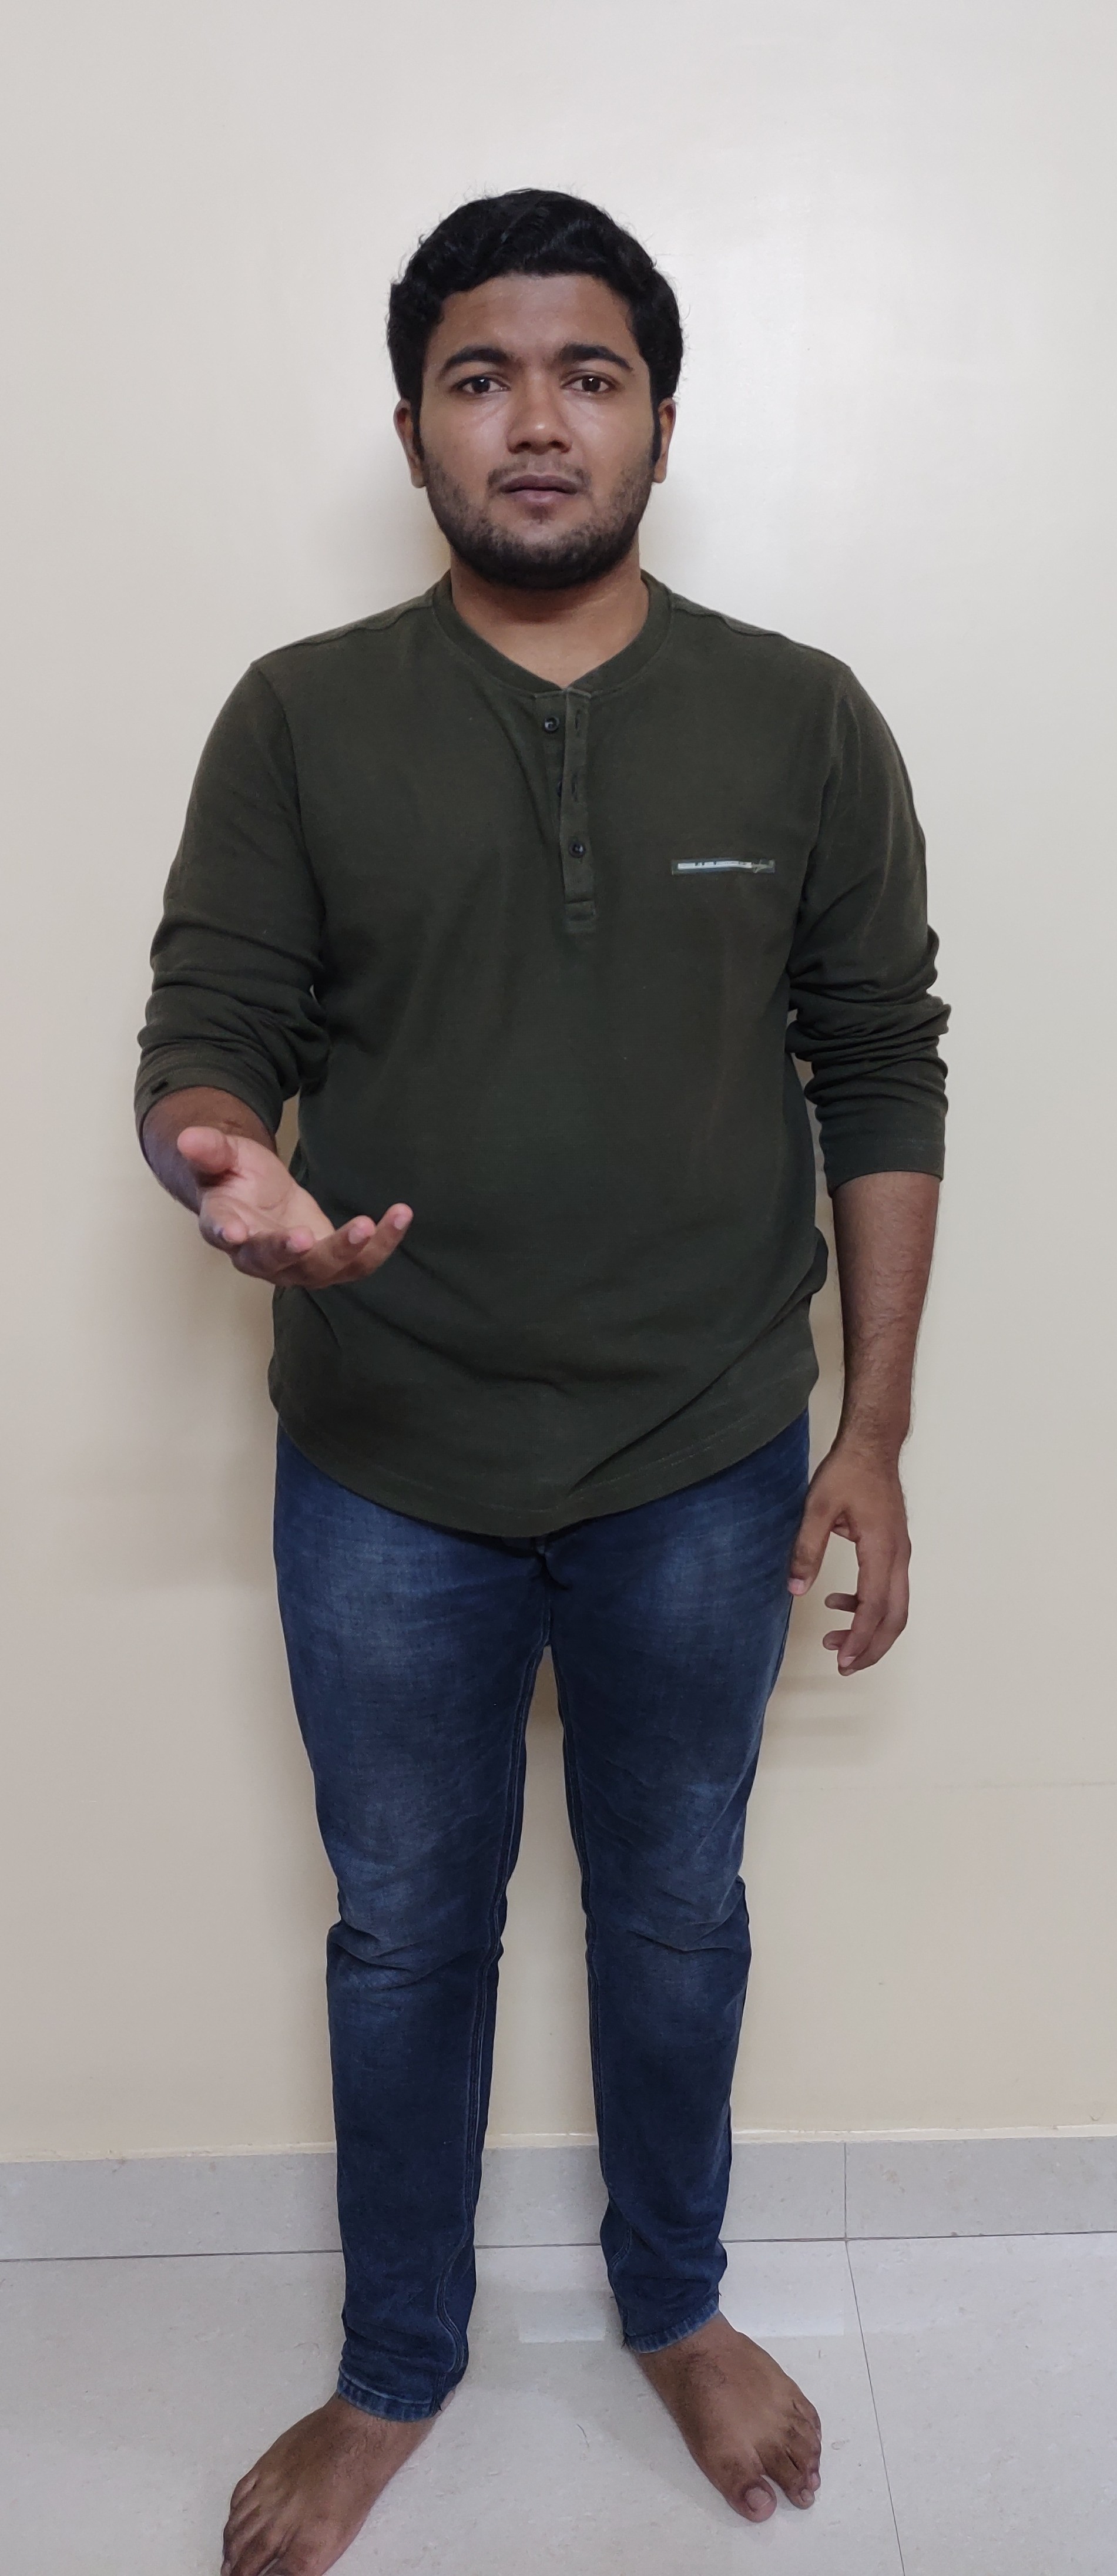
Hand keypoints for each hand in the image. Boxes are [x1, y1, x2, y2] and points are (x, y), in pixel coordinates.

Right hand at [176, 1126, 411, 1287]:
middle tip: (308, 1235)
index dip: (229, 1234)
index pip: (224, 1234)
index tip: (235, 1233)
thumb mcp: (221, 1155)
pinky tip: (401, 1215)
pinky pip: (359, 1261)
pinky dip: (382, 1243)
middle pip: (278, 1265)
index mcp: (225, 1228)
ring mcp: (297, 1265)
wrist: (253, 1194)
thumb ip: (209, 1150)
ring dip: (349, 1251)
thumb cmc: (233, 1176)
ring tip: (371, 1223)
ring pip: (325, 1270)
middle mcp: (260, 1258)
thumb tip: (188, 1137)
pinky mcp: (327, 1260)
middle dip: (295, 1252)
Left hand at [787, 1440, 910, 1673]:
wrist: (873, 1446)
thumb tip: (796, 1590)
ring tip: (837, 1642)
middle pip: (895, 1617)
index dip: (860, 1638)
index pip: (874, 1606)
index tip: (843, 1660)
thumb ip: (807, 1549)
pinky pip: (889, 1590)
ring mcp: (900, 1553)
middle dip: (872, 1647)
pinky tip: (839, 1604)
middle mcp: (898, 1555)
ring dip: (870, 1630)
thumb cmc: (848, 1472)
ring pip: (896, 1607)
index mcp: (881, 1548)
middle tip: (845, 1667)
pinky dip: (869, 1607)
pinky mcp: (895, 1549)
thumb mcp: (816, 1507)